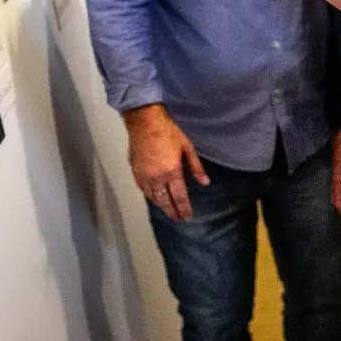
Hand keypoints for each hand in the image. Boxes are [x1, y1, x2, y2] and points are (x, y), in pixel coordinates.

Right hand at [123, 105, 208, 220]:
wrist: (144, 122)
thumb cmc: (168, 132)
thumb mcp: (187, 147)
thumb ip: (196, 167)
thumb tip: (205, 182)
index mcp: (172, 172)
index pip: (179, 197)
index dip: (184, 208)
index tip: (187, 217)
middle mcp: (157, 178)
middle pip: (165, 201)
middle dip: (173, 211)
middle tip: (178, 219)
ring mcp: (145, 176)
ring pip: (153, 197)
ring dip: (161, 206)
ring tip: (168, 211)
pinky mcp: (136, 172)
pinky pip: (144, 190)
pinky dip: (150, 197)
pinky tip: (154, 198)